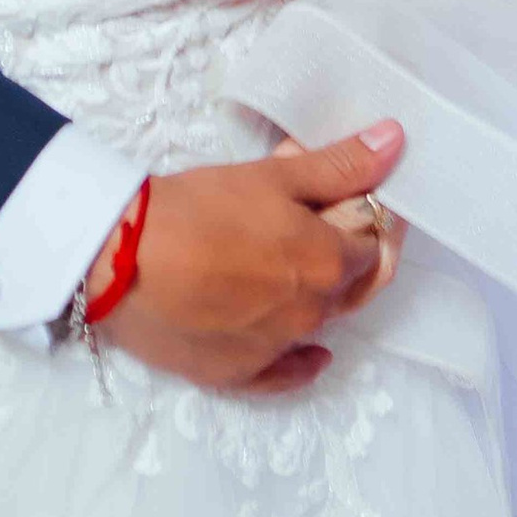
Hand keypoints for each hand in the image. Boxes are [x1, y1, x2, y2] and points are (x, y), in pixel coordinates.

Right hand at [94, 123, 405, 396]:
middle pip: (350, 289)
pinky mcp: (235, 374)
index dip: (368, 223)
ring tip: (294, 268)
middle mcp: (311, 316)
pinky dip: (300, 364)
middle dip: (349, 259)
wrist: (120, 258)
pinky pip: (283, 375)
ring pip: (315, 325)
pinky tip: (311, 355)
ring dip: (316, 297)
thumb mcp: (271, 176)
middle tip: (329, 231)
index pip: (371, 247)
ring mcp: (275, 350)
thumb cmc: (198, 208)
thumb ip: (338, 164)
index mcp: (326, 265)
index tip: (357, 205)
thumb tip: (395, 140)